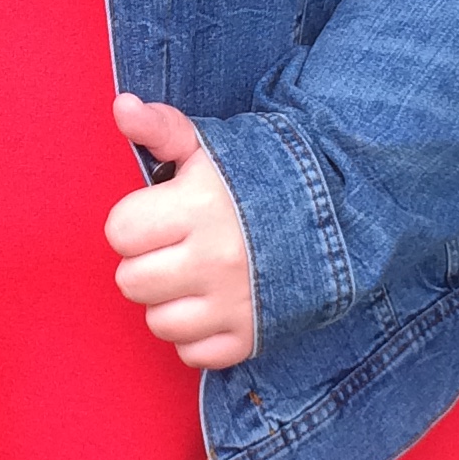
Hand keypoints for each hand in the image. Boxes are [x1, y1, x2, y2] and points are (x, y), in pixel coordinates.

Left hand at [106, 95, 257, 369]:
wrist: (338, 212)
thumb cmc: (262, 176)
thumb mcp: (211, 145)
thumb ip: (161, 128)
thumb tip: (122, 106)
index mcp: (199, 205)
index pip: (120, 232)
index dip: (134, 222)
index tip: (159, 215)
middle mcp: (216, 258)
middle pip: (131, 282)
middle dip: (146, 263)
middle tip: (176, 247)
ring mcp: (235, 302)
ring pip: (158, 323)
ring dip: (169, 302)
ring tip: (194, 276)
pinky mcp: (252, 336)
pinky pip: (193, 354)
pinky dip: (197, 336)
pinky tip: (213, 305)